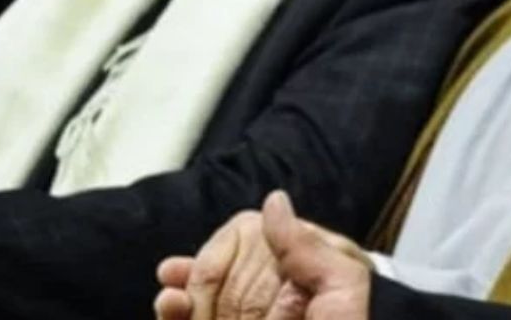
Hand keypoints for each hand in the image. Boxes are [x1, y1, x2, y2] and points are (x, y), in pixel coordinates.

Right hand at [155, 192, 369, 319]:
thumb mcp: (342, 294)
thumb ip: (309, 250)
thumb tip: (274, 202)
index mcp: (306, 287)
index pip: (266, 250)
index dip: (238, 243)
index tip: (228, 238)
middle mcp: (273, 307)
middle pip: (227, 275)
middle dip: (199, 267)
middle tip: (178, 268)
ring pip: (202, 302)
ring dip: (180, 292)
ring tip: (170, 288)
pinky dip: (174, 313)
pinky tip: (169, 304)